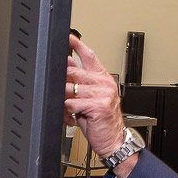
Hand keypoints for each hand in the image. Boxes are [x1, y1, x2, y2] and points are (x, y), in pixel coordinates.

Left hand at [65, 36, 125, 158]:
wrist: (113, 141)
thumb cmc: (101, 121)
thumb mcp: (90, 97)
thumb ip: (81, 80)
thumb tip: (68, 63)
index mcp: (104, 78)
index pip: (90, 56)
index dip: (77, 44)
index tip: (68, 37)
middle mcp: (105, 83)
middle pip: (73, 72)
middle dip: (63, 84)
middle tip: (63, 96)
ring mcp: (103, 94)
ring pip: (70, 89)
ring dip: (64, 101)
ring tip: (68, 111)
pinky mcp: (98, 105)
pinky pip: (71, 103)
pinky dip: (67, 111)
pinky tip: (73, 117)